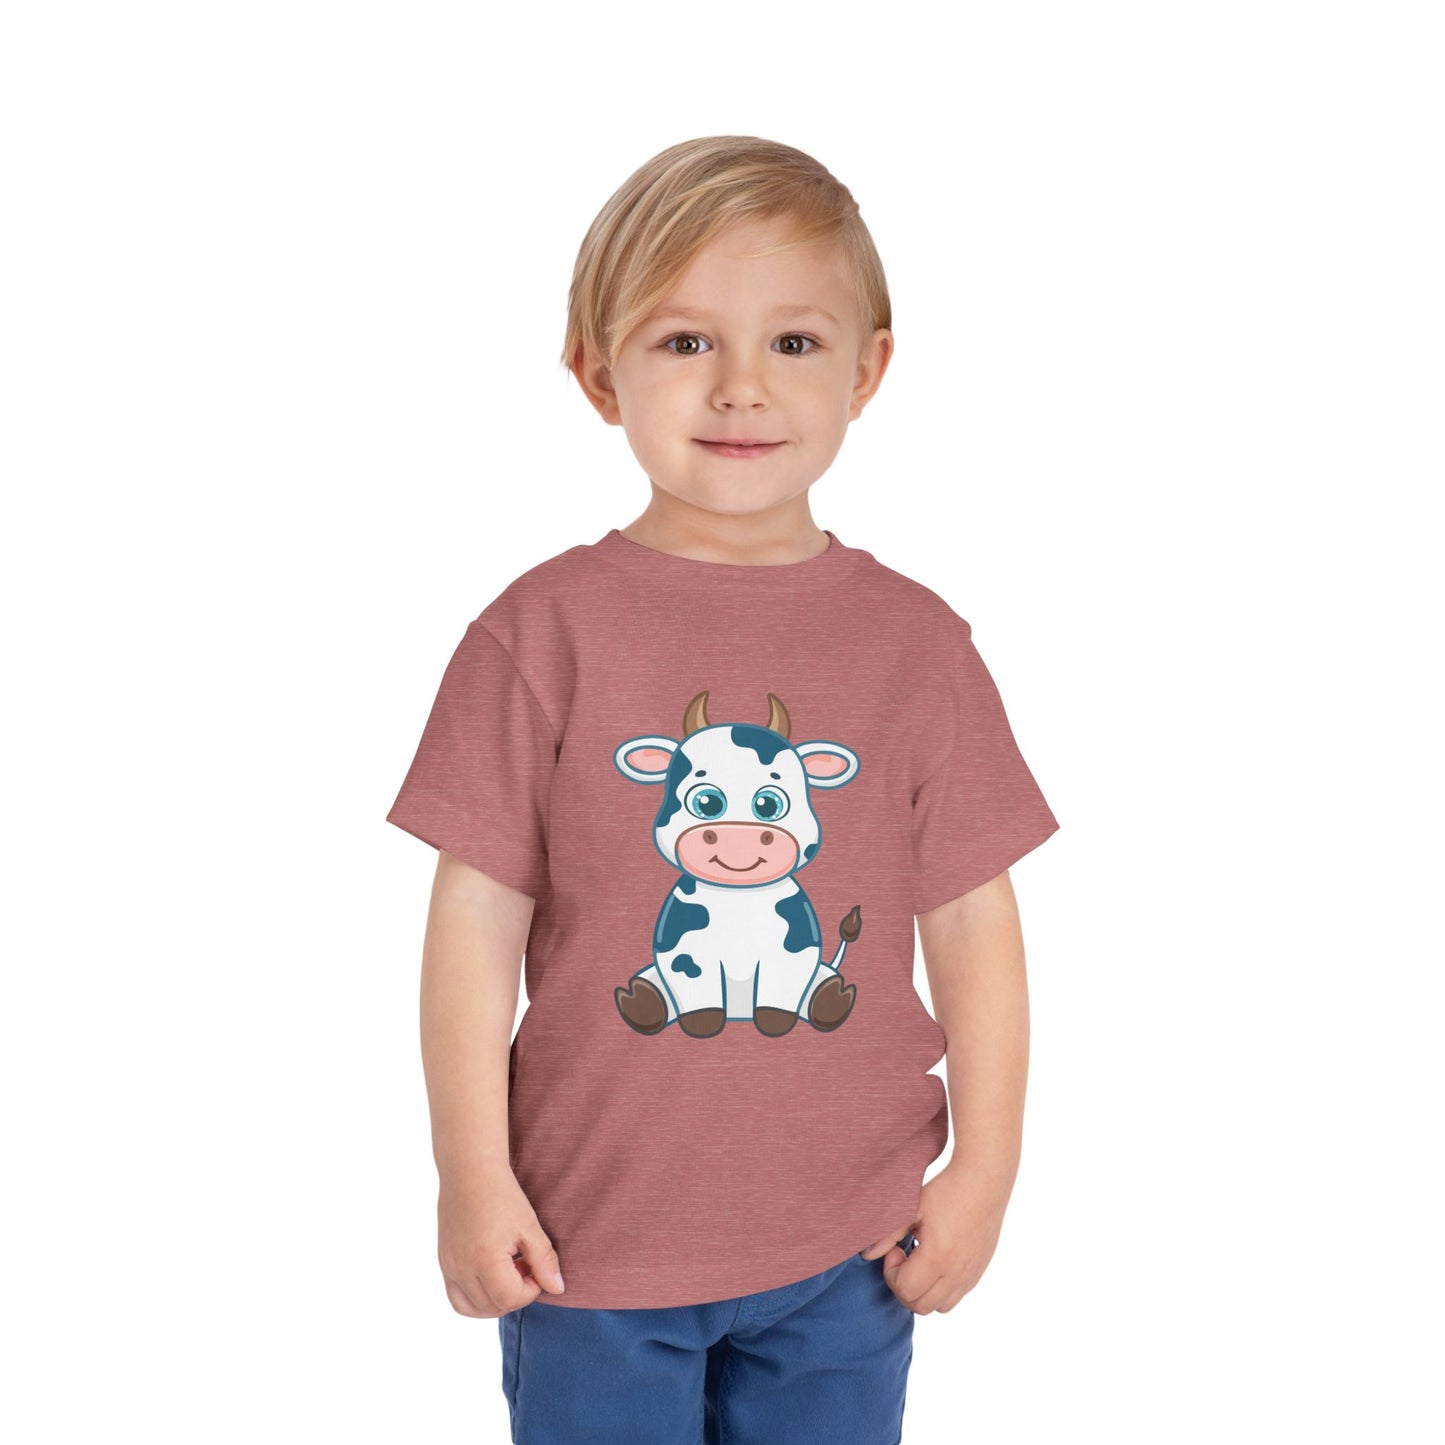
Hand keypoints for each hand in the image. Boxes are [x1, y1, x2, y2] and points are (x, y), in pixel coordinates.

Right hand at [437, 1165, 565, 1317]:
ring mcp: (449, 1267)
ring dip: (495, 1301)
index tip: (536, 1268)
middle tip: (525, 1266)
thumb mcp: (529, 1226)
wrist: (469, 1171)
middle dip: (515, 1294)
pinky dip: (475, 1299)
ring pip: (472, 1308)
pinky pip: (457, 1298)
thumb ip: (544, 1261)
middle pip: (492, 1306)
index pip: (510, 1298)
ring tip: (508, 1272)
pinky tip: (491, 1277)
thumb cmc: (502, 1195)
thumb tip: (557, 1290)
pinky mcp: (443, 1263)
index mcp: (484, 1260)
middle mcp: (462, 1268)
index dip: (531, 1290)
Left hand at [859, 1163, 1013, 1314]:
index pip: (905, 1290)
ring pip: (940, 1307)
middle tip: (903, 1258)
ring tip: (920, 1262)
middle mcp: (957, 1273)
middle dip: (903, 1287)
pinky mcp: (979, 1271)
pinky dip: (941, 1288)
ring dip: (923, 1292)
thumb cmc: (945, 1192)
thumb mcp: (910, 1209)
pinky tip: (936, 1260)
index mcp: (938, 1257)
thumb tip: (866, 1255)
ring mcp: (971, 1275)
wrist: (983, 1182)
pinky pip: (957, 1296)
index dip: (891, 1273)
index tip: (895, 1249)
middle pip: (920, 1306)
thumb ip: (887, 1234)